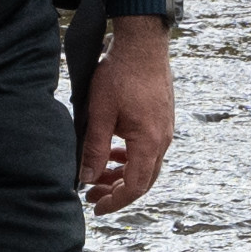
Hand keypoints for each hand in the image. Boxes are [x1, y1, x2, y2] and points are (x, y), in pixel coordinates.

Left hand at [79, 17, 171, 214]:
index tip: (96, 208)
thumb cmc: (120, 74)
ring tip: (96, 176)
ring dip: (121, 174)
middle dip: (116, 192)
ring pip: (144, 164)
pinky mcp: (160, 120)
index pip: (135, 186)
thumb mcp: (100, 113)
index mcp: (149, 141)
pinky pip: (147, 149)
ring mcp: (164, 130)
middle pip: (142, 180)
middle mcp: (162, 140)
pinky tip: (111, 153)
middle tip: (91, 196)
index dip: (116, 201)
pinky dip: (128, 157)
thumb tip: (86, 178)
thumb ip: (94, 149)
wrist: (142, 44)